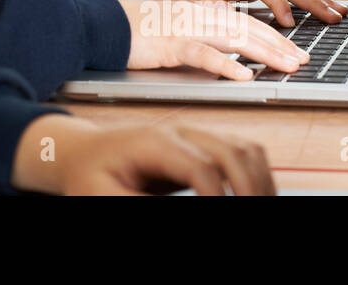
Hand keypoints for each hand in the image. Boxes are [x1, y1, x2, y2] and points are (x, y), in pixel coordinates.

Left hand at [12, 115, 274, 194]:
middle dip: (250, 188)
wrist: (84, 152)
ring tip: (264, 204)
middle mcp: (179, 133)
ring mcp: (194, 137)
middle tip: (258, 210)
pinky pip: (242, 153)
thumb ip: (134, 204)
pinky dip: (256, 175)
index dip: (218, 197)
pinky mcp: (202, 147)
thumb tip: (177, 208)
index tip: (227, 215)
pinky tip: (256, 196)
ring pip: (244, 148)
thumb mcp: (101, 194)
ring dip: (260, 180)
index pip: (200, 166)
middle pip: (231, 150)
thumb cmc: (89, 173)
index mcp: (153, 142)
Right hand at [120, 0, 309, 79]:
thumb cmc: (137, 31)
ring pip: (233, 38)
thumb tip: (229, 55)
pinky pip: (203, 54)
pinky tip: (243, 75)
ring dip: (264, 53)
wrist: (105, 24)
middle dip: (278, 44)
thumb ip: (202, 39)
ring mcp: (185, 28)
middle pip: (246, 28)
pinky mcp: (170, 43)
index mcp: (200, 12)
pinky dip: (226, 64)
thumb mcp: (176, 31)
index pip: (245, 22)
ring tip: (287, 66)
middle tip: (302, 59)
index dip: (272, 36)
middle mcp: (197, 16)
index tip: (294, 50)